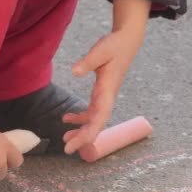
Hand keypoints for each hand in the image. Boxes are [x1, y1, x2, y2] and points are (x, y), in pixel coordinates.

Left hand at [62, 0, 150, 154]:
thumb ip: (88, 62)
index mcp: (107, 91)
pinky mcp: (102, 94)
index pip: (99, 118)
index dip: (88, 133)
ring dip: (80, 131)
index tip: (74, 143)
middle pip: (96, 124)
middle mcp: (107, 98)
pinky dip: (80, 118)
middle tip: (66, 149)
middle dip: (82, 138)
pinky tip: (66, 118)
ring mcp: (105, 97)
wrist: (127, 42)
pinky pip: (91, 112)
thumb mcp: (101, 50)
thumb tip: (74, 72)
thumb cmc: (115, 45)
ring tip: (65, 138)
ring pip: (93, 120)